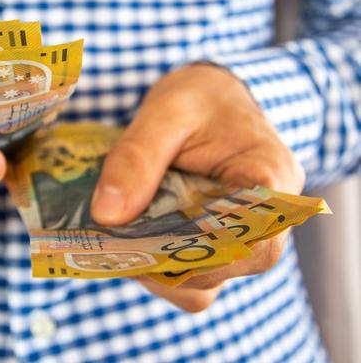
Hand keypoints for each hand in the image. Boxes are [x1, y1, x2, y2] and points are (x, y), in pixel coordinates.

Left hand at [90, 64, 304, 311]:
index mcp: (270, 179)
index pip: (256, 239)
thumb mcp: (165, 112)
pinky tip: (131, 241)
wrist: (209, 95)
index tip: (148, 244)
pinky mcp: (215, 240)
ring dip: (161, 269)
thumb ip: (137, 157)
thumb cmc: (199, 97)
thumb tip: (107, 216)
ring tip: (121, 242)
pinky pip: (193, 272)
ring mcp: (240, 234)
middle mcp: (267, 218)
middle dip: (171, 261)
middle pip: (228, 266)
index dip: (204, 253)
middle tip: (118, 242)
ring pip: (208, 280)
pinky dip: (160, 266)